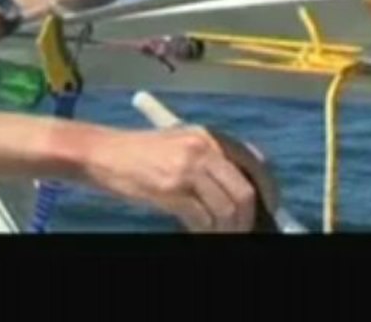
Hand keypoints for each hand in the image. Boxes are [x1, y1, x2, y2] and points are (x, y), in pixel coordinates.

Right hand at [86, 126, 262, 232]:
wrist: (102, 153)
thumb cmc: (138, 153)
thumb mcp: (180, 143)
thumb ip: (211, 158)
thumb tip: (245, 190)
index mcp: (208, 135)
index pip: (255, 162)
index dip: (267, 191)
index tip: (268, 209)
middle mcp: (202, 147)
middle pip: (244, 191)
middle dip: (248, 218)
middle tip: (242, 231)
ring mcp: (187, 168)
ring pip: (227, 209)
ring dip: (226, 230)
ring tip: (218, 234)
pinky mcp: (171, 189)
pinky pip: (202, 220)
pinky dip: (204, 232)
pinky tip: (198, 231)